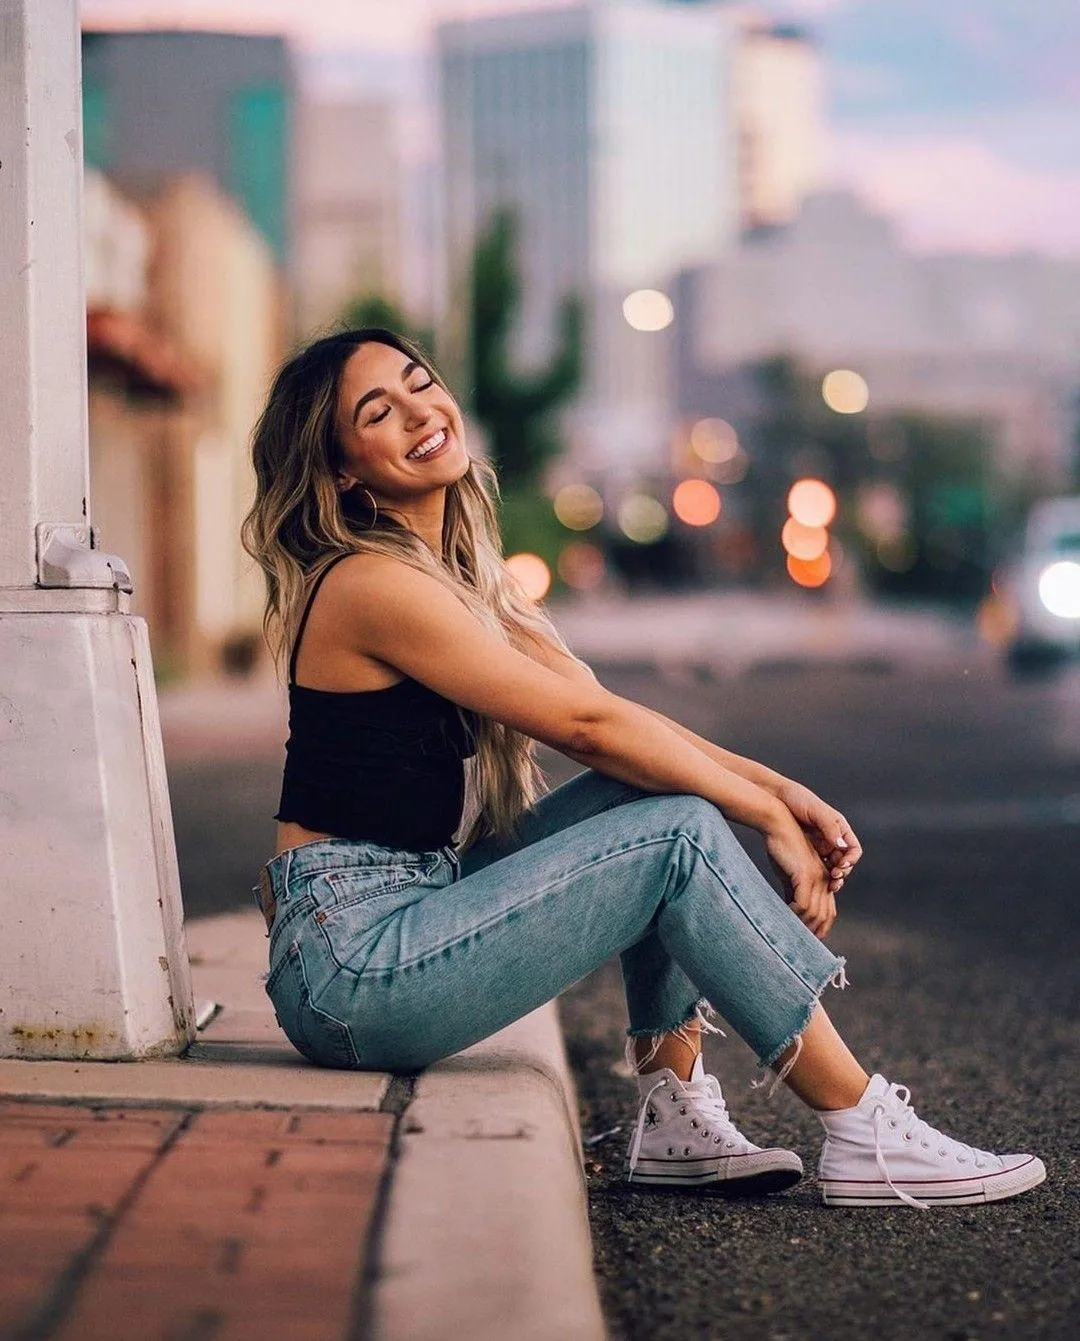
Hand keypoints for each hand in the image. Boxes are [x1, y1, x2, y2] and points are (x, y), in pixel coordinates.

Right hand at [763, 809, 836, 937]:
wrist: (778, 823)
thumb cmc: (781, 846)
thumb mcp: (788, 873)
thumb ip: (792, 890)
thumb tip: (790, 909)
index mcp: (823, 878)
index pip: (829, 909)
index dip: (821, 926)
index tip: (809, 938)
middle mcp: (824, 878)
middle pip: (826, 914)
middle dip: (815, 931)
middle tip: (802, 943)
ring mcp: (817, 877)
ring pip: (815, 911)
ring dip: (803, 925)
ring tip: (791, 934)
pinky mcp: (806, 875)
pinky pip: (803, 903)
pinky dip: (795, 915)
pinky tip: (785, 918)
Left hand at [776, 780, 861, 896]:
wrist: (775, 798)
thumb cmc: (797, 799)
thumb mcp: (815, 811)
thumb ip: (829, 827)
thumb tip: (842, 846)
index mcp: (839, 829)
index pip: (853, 850)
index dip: (851, 859)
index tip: (842, 865)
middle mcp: (831, 840)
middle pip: (843, 863)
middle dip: (841, 873)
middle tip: (834, 880)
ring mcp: (818, 848)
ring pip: (830, 869)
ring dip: (831, 879)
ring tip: (827, 885)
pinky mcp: (805, 854)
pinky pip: (815, 869)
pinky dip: (817, 878)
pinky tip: (812, 883)